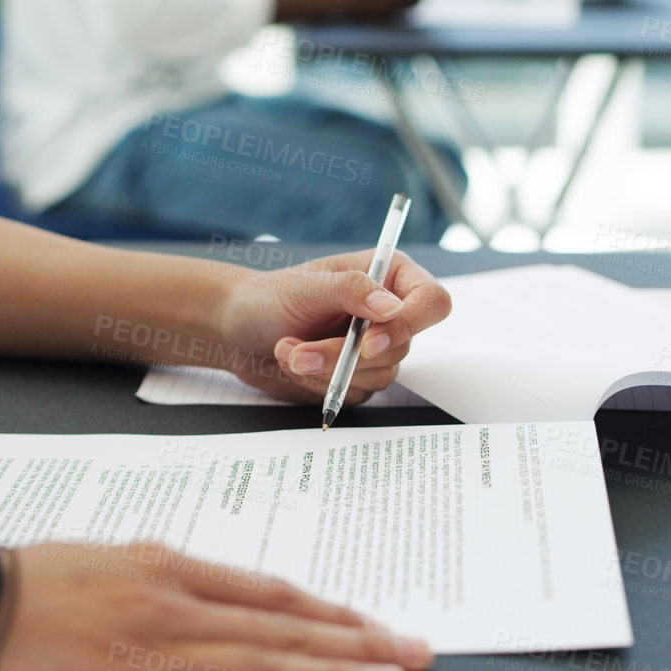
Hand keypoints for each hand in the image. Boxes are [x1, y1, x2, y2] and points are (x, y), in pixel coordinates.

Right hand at [0, 542, 431, 670]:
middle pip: (285, 627)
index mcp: (162, 567)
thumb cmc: (0, 592)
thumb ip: (152, 579)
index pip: (269, 592)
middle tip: (419, 656)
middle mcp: (169, 604)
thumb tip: (201, 595)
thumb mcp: (93, 564)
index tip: (376, 624)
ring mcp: (150, 655)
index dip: (330, 612)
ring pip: (265, 665)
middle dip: (360, 643)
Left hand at [213, 250, 451, 404]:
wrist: (238, 329)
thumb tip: (392, 308)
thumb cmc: (270, 296)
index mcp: (388, 276)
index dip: (409, 324)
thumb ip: (351, 291)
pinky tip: (293, 363)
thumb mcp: (307, 287)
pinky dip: (319, 385)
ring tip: (288, 350)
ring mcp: (374, 349)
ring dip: (326, 370)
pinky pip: (355, 393)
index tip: (368, 341)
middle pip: (400, 346)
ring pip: (378, 376)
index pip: (431, 301)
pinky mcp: (357, 378)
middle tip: (300, 351)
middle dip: (344, 355)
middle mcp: (388, 314)